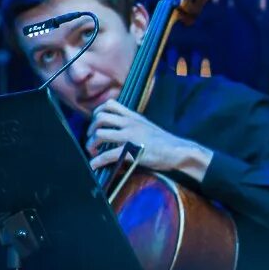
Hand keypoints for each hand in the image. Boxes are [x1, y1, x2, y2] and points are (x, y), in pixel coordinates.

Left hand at [86, 99, 211, 179]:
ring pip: (100, 134)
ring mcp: (130, 137)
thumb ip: (133, 124)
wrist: (178, 151)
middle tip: (92, 139)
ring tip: (93, 152)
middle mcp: (130, 123)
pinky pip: (107, 155)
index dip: (97, 112)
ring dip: (91, 144)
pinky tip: (94, 165)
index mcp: (134, 117)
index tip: (96, 123)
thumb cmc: (165, 142)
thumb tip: (119, 129)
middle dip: (91, 129)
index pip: (110, 104)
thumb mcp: (147, 126)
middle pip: (100, 117)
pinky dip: (97, 161)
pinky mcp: (130, 152)